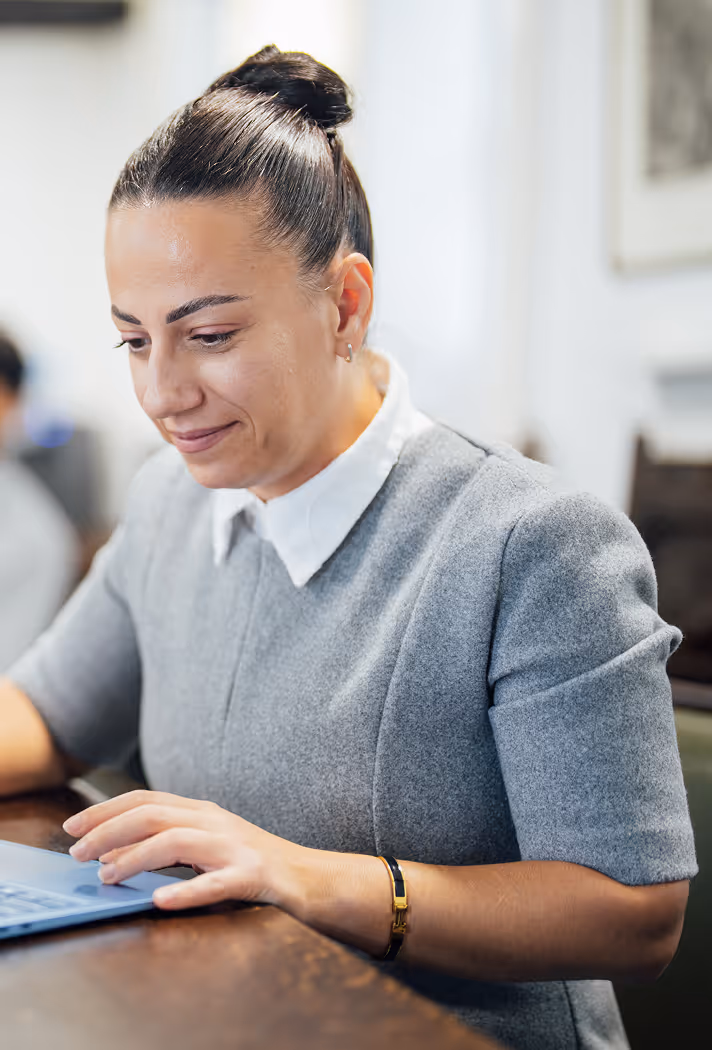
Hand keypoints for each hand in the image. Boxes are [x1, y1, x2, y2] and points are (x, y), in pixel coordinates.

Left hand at [62, 790, 300, 910]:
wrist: (307, 877)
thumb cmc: (250, 863)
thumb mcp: (207, 843)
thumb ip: (167, 841)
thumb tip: (110, 855)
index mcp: (202, 810)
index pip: (146, 799)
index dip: (105, 810)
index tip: (72, 827)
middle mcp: (214, 821)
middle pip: (153, 815)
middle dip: (108, 831)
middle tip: (77, 854)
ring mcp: (233, 846)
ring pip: (176, 842)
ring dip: (134, 858)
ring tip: (107, 877)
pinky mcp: (250, 875)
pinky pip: (213, 884)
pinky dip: (184, 892)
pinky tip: (158, 901)